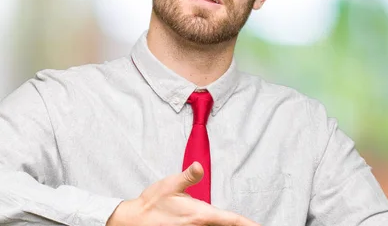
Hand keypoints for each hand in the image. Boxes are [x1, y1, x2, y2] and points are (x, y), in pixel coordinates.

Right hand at [106, 162, 259, 225]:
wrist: (133, 220)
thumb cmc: (152, 203)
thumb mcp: (171, 185)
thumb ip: (188, 176)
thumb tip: (198, 166)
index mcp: (200, 214)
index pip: (230, 220)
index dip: (247, 224)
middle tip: (254, 225)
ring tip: (240, 224)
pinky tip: (218, 225)